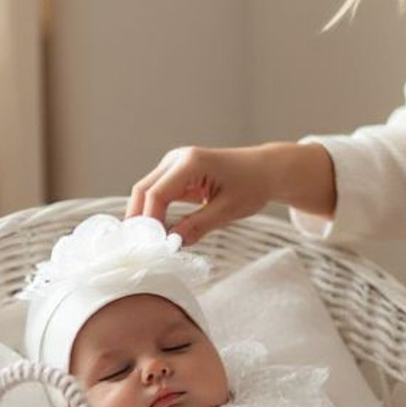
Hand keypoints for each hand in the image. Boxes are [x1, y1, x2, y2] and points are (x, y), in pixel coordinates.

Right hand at [127, 142, 335, 244]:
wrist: (265, 170)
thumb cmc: (252, 186)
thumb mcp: (227, 210)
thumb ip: (198, 226)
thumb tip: (171, 244)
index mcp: (191, 163)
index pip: (157, 194)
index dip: (150, 222)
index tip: (153, 246)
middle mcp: (177, 158)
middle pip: (143, 190)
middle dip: (140, 220)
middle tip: (141, 248)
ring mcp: (174, 163)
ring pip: (146, 191)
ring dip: (145, 216)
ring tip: (147, 244)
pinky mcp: (175, 172)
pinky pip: (157, 193)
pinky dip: (155, 212)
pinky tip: (158, 233)